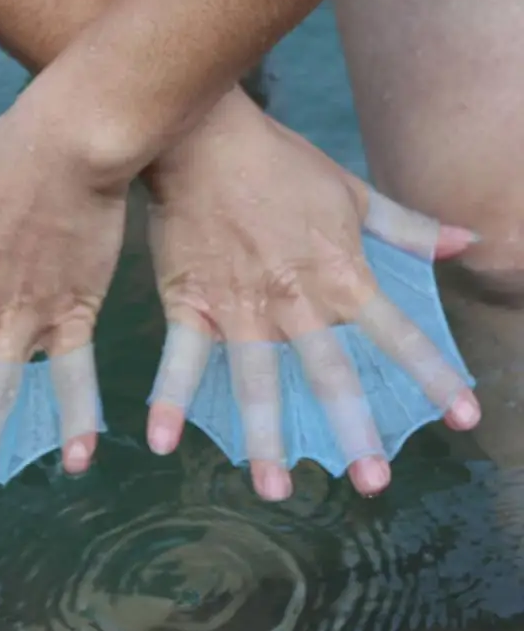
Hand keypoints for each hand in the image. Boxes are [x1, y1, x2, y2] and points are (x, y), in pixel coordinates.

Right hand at [144, 87, 480, 499]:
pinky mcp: (190, 303)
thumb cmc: (281, 164)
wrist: (207, 141)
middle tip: (372, 484)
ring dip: (265, 436)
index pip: (397, 333)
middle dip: (353, 430)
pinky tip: (163, 443)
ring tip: (274, 489)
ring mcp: (240, 305)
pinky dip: (170, 399)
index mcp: (339, 270)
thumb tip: (467, 241)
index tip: (463, 417)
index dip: (433, 375)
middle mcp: (295, 298)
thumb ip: (406, 226)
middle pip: (329, 373)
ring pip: (257, 379)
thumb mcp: (352, 190)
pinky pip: (181, 358)